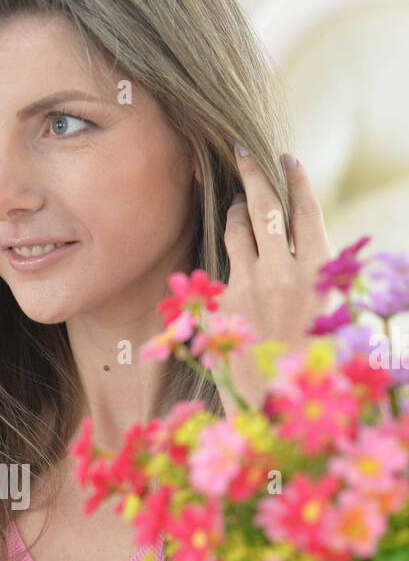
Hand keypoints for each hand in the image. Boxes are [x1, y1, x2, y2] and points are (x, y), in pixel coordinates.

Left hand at [217, 147, 332, 411]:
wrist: (280, 411)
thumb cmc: (319, 368)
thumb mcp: (338, 318)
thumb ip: (322, 279)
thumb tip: (309, 253)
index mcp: (321, 270)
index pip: (307, 209)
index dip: (296, 180)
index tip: (288, 160)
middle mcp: (284, 270)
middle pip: (265, 205)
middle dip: (254, 172)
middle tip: (242, 150)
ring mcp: (249, 285)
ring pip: (238, 230)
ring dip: (237, 210)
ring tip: (237, 199)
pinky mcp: (223, 304)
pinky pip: (223, 267)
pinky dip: (227, 255)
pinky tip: (228, 249)